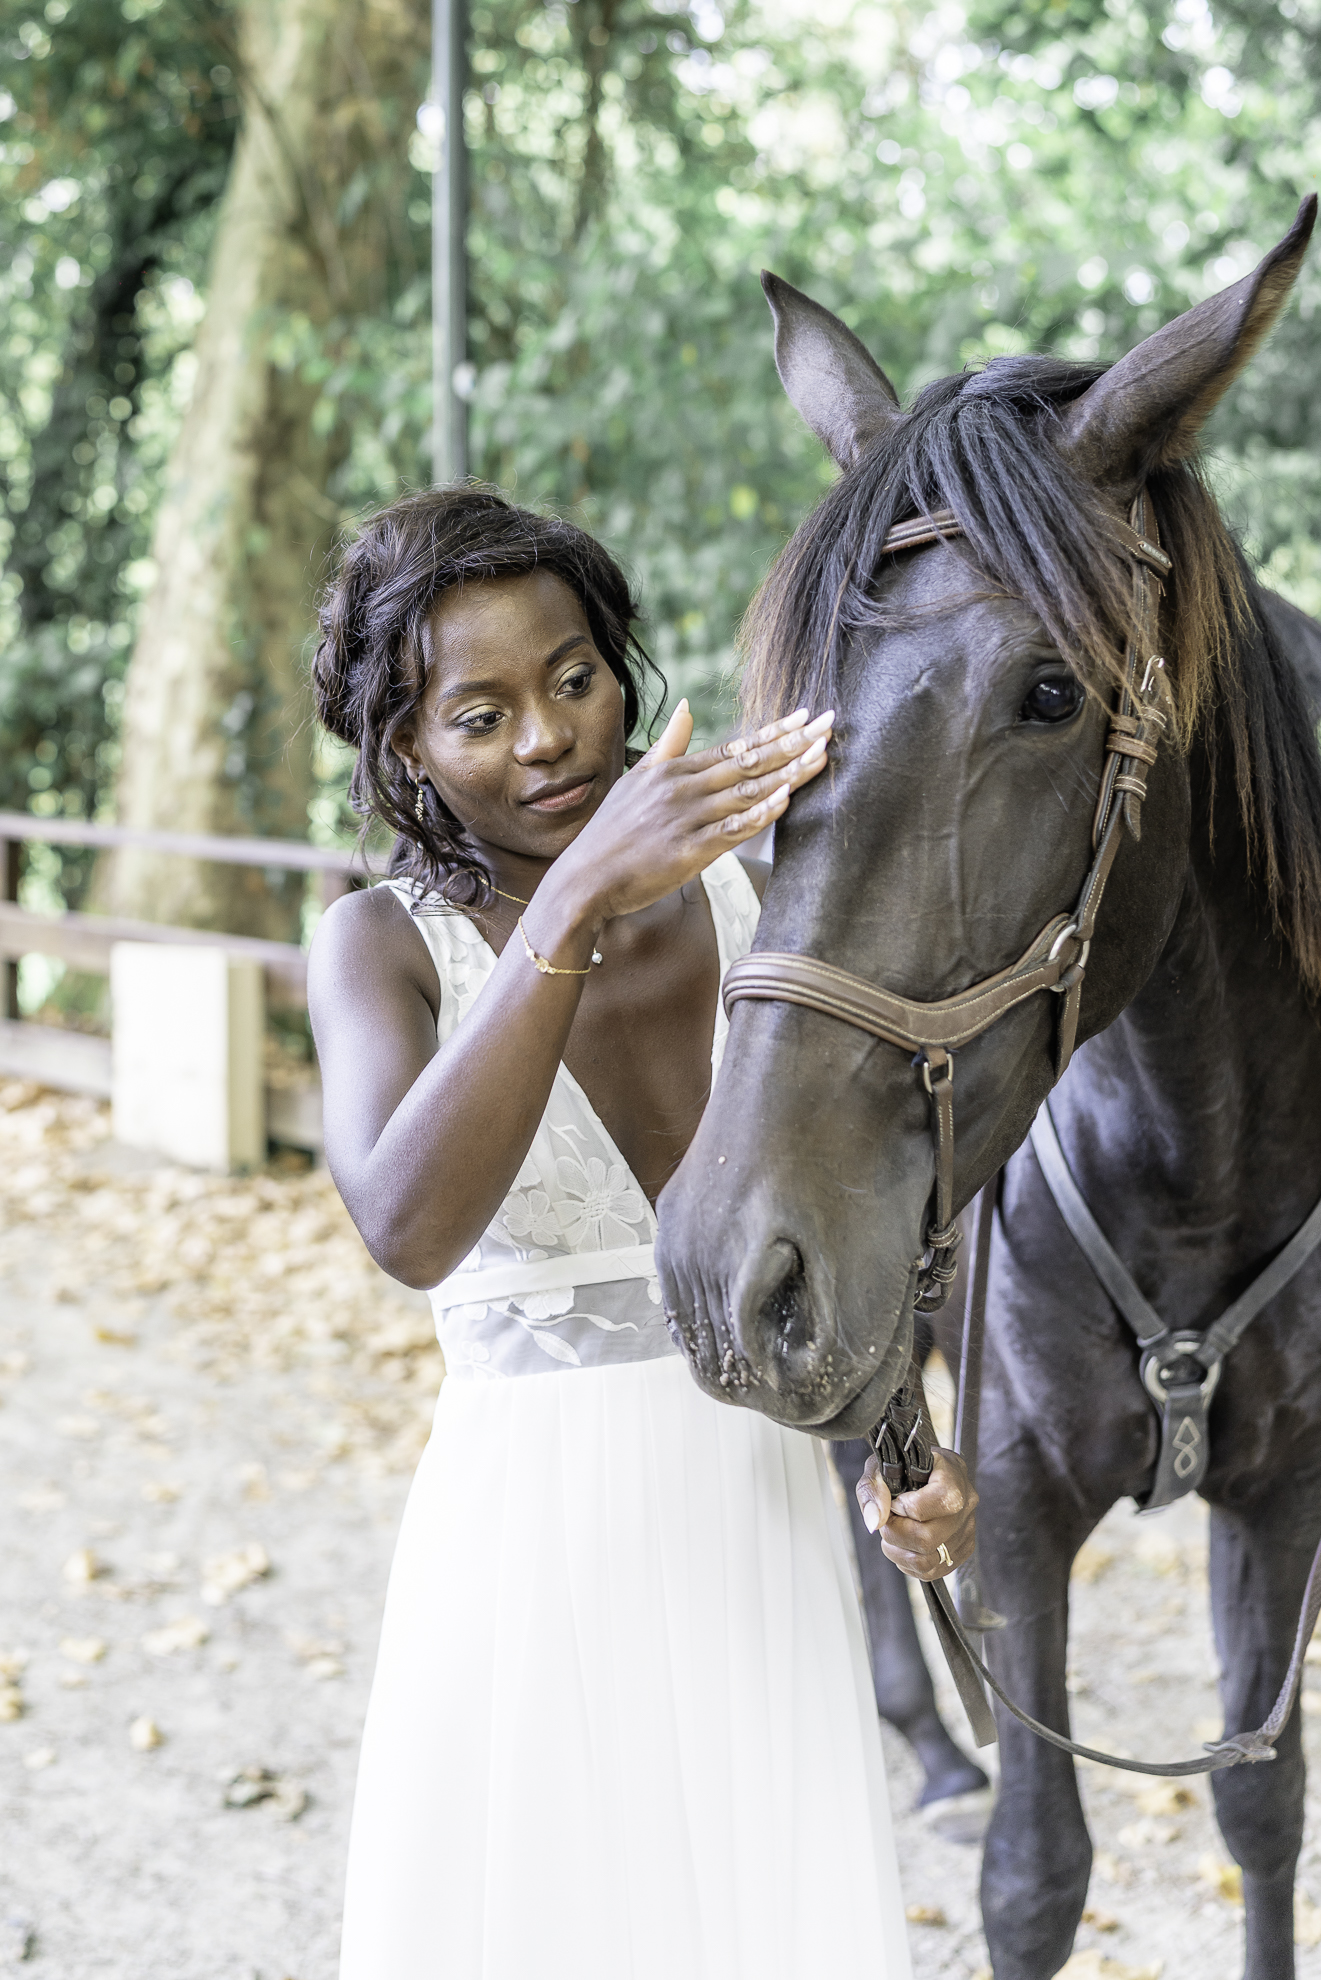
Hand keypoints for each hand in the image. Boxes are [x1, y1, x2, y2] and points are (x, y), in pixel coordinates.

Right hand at [549, 701, 832, 927]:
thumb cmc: (611, 834)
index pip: (734, 746)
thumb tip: (686, 706)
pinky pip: (731, 830)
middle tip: (830, 725)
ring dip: (788, 773)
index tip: (806, 716)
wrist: (584, 878)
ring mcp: (686, 819)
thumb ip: (668, 745)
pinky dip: (759, 814)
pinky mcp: (687, 851)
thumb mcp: (637, 780)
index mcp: (674, 771)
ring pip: (747, 791)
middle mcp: (683, 789)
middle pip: (749, 762)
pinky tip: (786, 800)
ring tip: (822, 756)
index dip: (774, 732)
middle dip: (793, 743)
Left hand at [855, 1449, 976, 1581]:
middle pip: (929, 1537)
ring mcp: (967, 1529)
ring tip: (892, 1534)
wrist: (921, 1474)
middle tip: (888, 1521)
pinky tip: (904, 1545)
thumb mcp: (880, 1467)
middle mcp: (967, 1502)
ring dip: (898, 1552)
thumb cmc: (902, 1467)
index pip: (942, 1499)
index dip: (908, 1507)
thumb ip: (873, 1490)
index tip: (895, 1502)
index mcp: (952, 1473)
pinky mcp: (963, 1549)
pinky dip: (909, 1564)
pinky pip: (932, 1571)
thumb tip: (874, 1522)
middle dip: (896, 1533)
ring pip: (928, 1560)